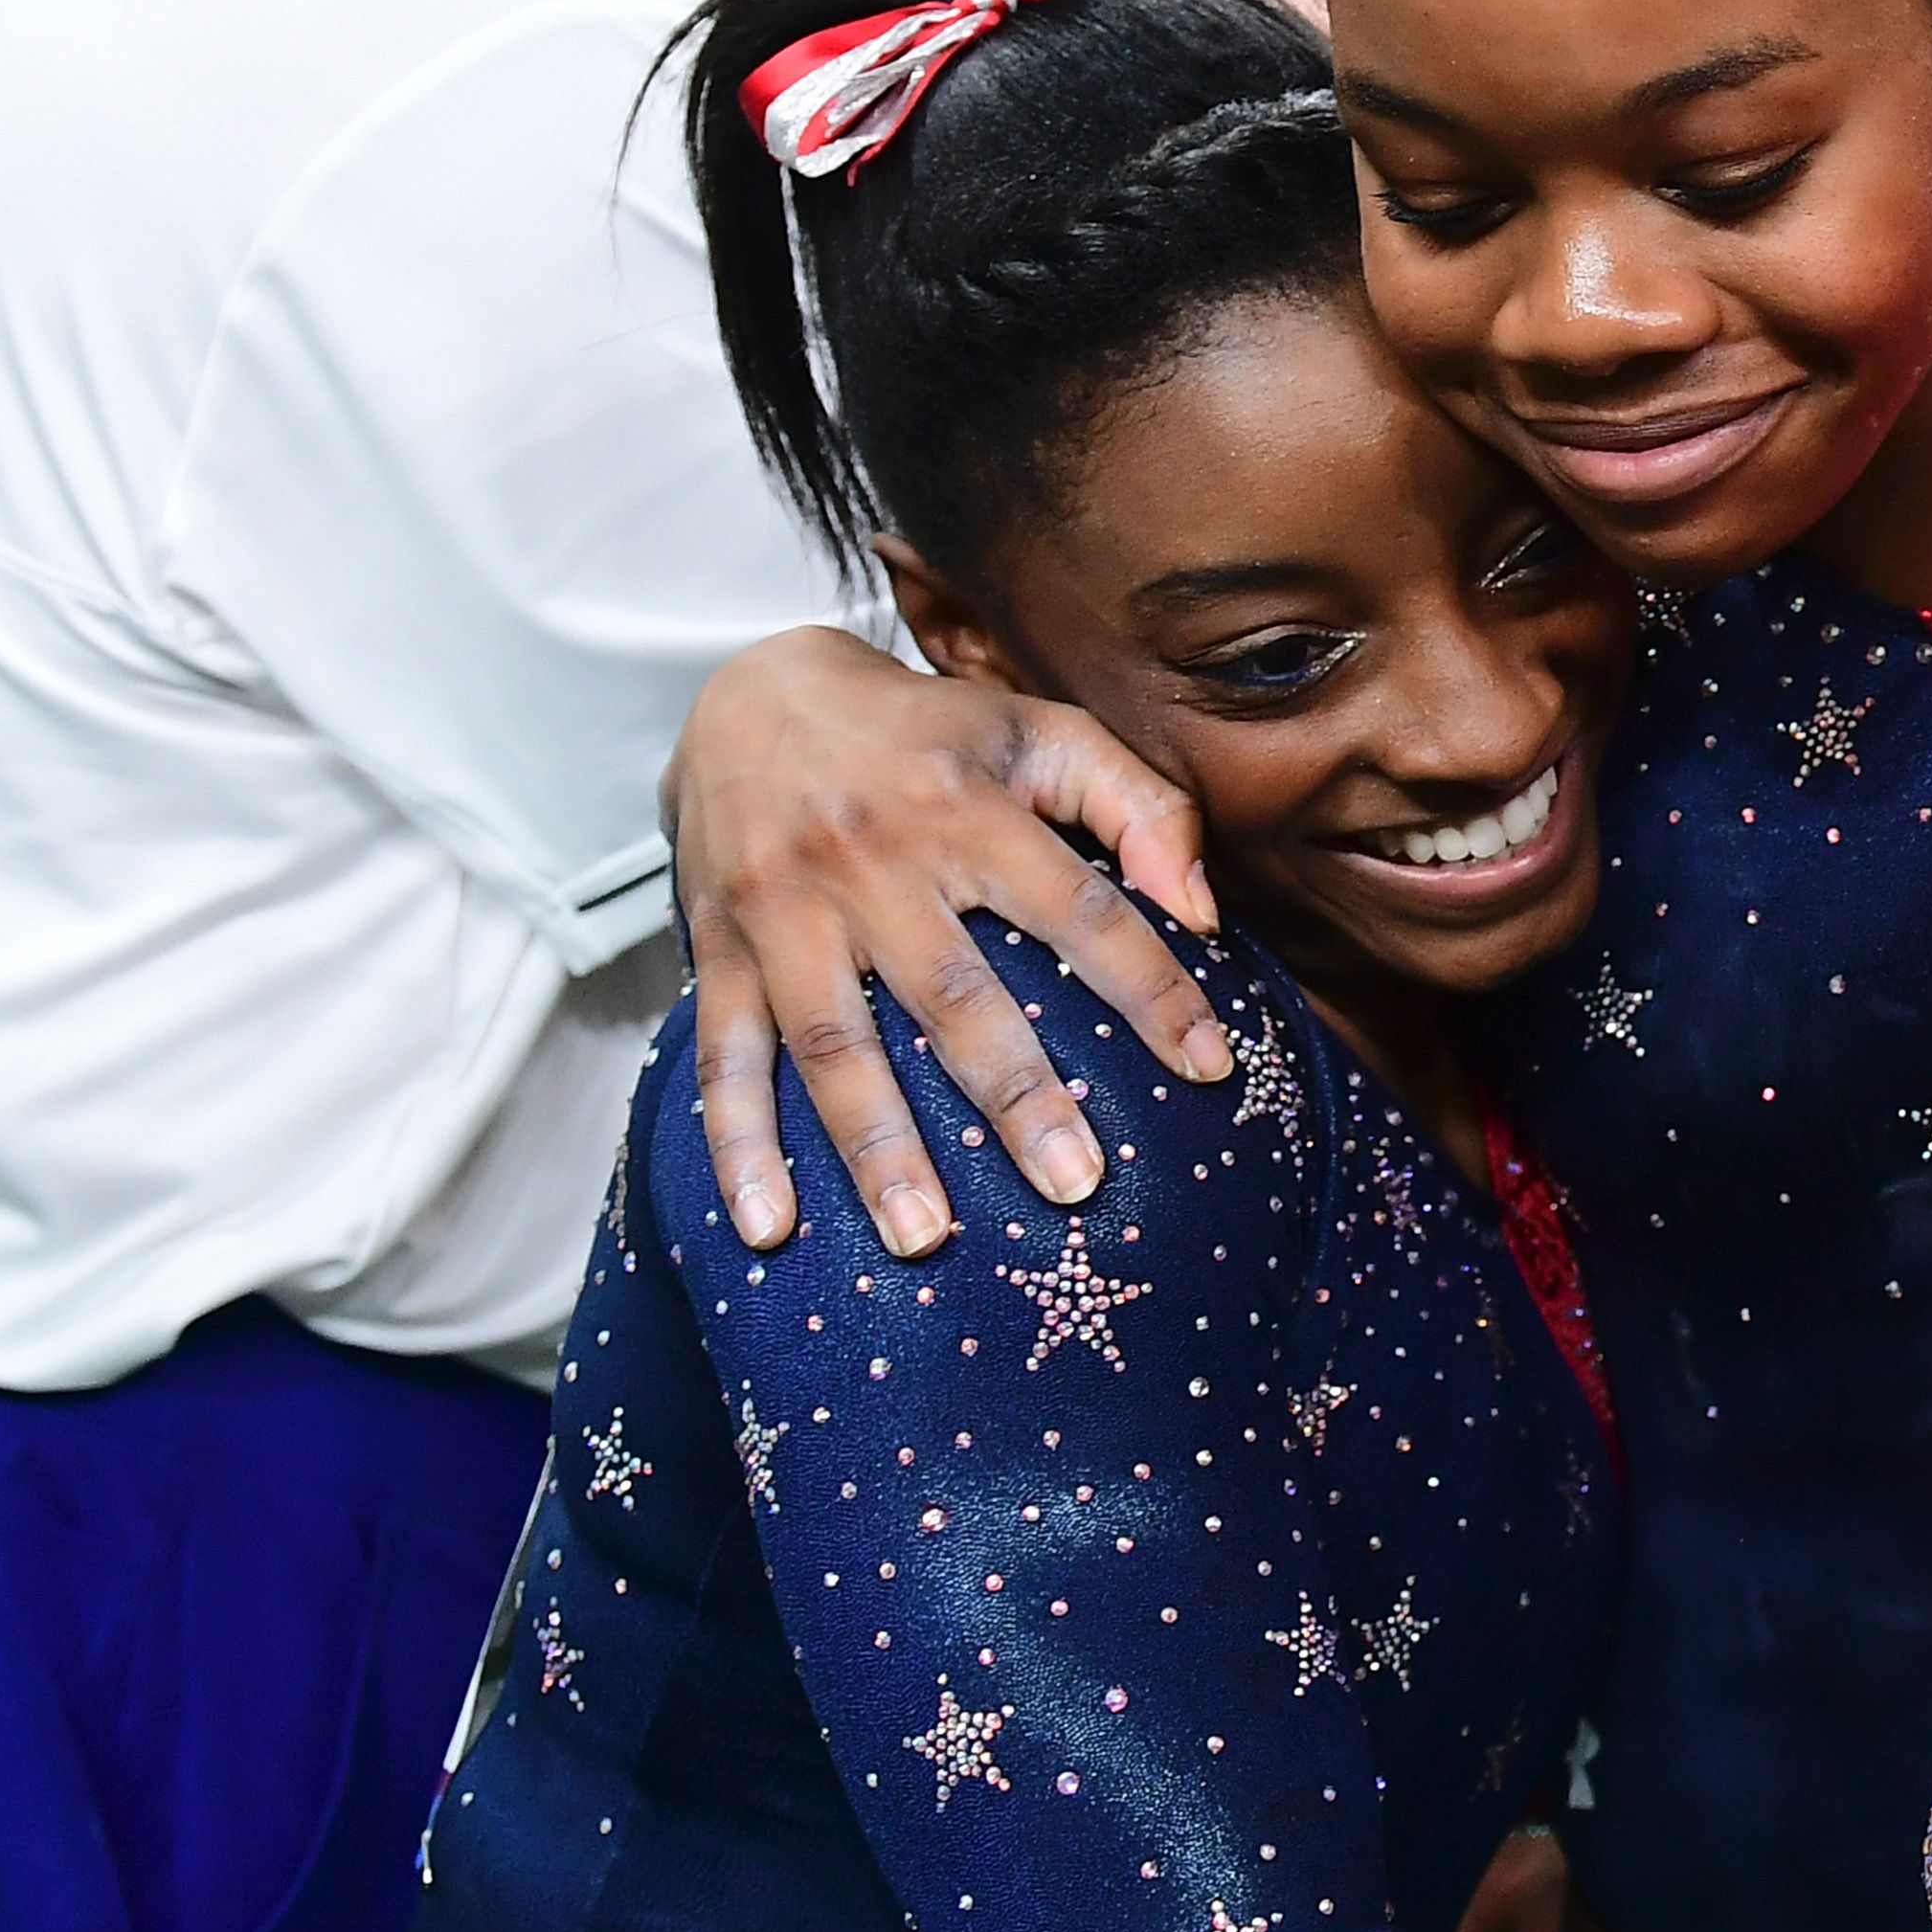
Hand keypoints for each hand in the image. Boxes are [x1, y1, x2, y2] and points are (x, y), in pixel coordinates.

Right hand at [667, 627, 1232, 1256]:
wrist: (748, 693)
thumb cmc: (925, 733)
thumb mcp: (1040, 732)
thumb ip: (1139, 803)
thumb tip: (1202, 911)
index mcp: (968, 809)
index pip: (1079, 909)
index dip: (1148, 987)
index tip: (1210, 1067)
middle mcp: (873, 863)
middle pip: (953, 994)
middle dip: (1014, 1097)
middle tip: (1075, 1185)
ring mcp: (787, 913)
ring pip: (834, 1043)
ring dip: (876, 1147)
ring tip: (923, 1238)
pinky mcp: (722, 951)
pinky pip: (725, 1056)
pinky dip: (738, 1145)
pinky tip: (767, 1227)